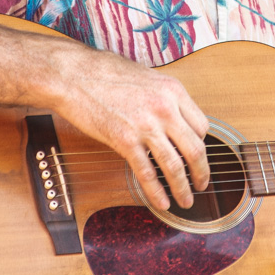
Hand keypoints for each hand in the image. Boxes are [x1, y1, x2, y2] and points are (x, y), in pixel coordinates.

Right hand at [56, 48, 209, 212]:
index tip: (197, 155)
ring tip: (186, 201)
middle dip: (201, 172)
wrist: (73, 75)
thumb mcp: (146, 77)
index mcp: (173, 90)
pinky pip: (147, 173)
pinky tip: (161, 202)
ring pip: (175, 166)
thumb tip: (173, 116)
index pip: (202, 126)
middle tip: (202, 185)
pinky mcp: (125, 140)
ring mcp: (146, 126)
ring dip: (183, 188)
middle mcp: (165, 108)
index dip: (202, 144)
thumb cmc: (105, 72)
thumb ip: (163, 97)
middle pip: (196, 149)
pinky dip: (156, 192)